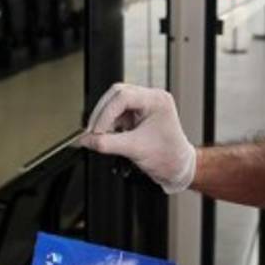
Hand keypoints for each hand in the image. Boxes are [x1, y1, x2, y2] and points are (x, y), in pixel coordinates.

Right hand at [78, 83, 196, 192]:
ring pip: (114, 103)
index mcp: (156, 100)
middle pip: (116, 95)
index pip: (123, 97)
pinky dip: (109, 124)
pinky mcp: (138, 114)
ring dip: (105, 120)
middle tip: (92, 132)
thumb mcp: (134, 150)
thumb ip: (107, 143)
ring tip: (101, 137)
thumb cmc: (169, 157)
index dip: (105, 113)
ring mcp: (145, 105)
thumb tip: (86, 140)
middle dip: (102, 114)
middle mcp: (151, 98)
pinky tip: (109, 136)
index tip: (96, 131)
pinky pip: (117, 113)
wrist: (178, 169)